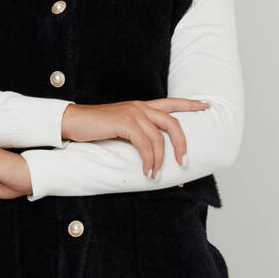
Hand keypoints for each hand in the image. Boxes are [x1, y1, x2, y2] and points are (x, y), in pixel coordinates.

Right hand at [61, 98, 210, 179]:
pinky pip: (145, 144)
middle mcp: (140, 107)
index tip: (206, 105)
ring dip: (162, 159)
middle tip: (184, 162)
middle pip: (172, 122)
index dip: (190, 104)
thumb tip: (148, 151)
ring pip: (160, 137)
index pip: (171, 103)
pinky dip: (149, 160)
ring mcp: (133, 113)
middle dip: (182, 143)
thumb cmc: (94, 127)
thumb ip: (135, 133)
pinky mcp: (125, 122)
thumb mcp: (119, 127)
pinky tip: (147, 171)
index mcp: (140, 106)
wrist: (72, 121)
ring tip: (158, 175)